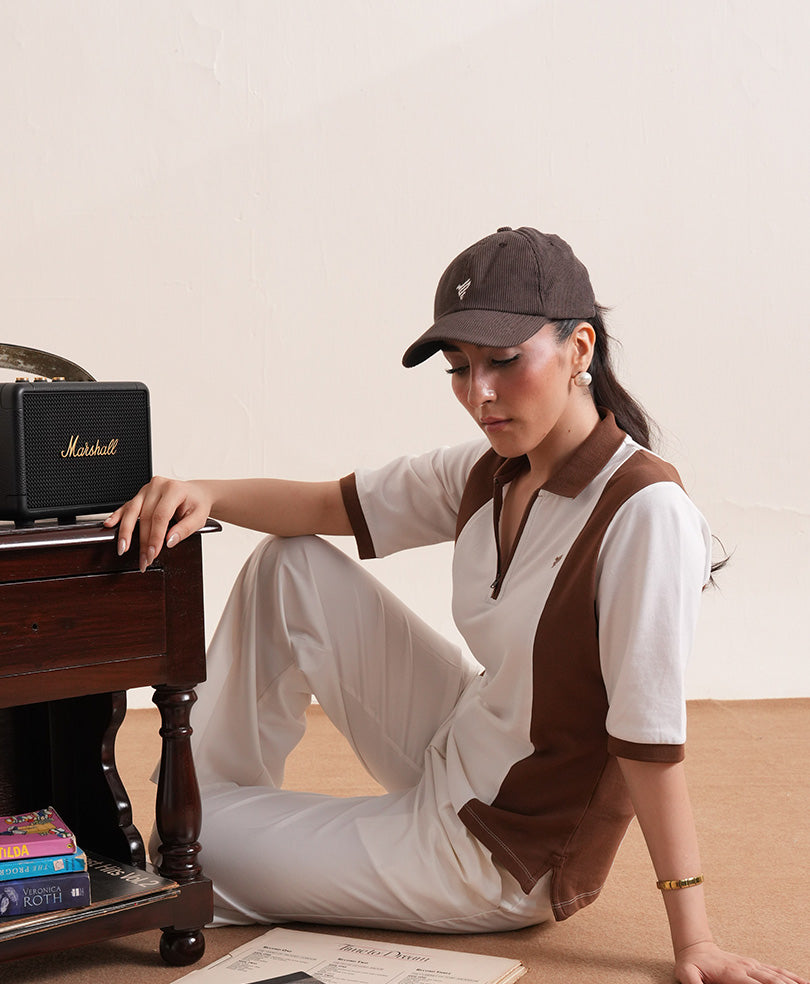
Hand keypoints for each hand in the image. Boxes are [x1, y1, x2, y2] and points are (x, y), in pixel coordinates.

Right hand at [104, 476, 212, 571]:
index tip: (152, 553)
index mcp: (174, 489)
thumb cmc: (197, 504)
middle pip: (145, 517)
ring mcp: (146, 490)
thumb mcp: (199, 517)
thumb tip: (169, 541)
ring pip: (132, 511)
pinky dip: (117, 516)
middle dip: (143, 541)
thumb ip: (185, 529)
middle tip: (143, 559)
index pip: (161, 516)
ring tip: (123, 548)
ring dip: (126, 532)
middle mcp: (157, 486)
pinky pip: (126, 506)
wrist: (195, 493)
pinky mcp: (139, 495)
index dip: (155, 537)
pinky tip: (110, 525)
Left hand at [675, 940, 808, 983]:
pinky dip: (790, 976)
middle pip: (772, 981)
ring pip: (777, 975)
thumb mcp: (686, 975)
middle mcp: (746, 968)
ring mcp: (751, 965)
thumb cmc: (691, 965)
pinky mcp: (753, 965)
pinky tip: (801, 981)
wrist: (695, 947)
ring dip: (793, 983)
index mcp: (732, 974)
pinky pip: (775, 970)